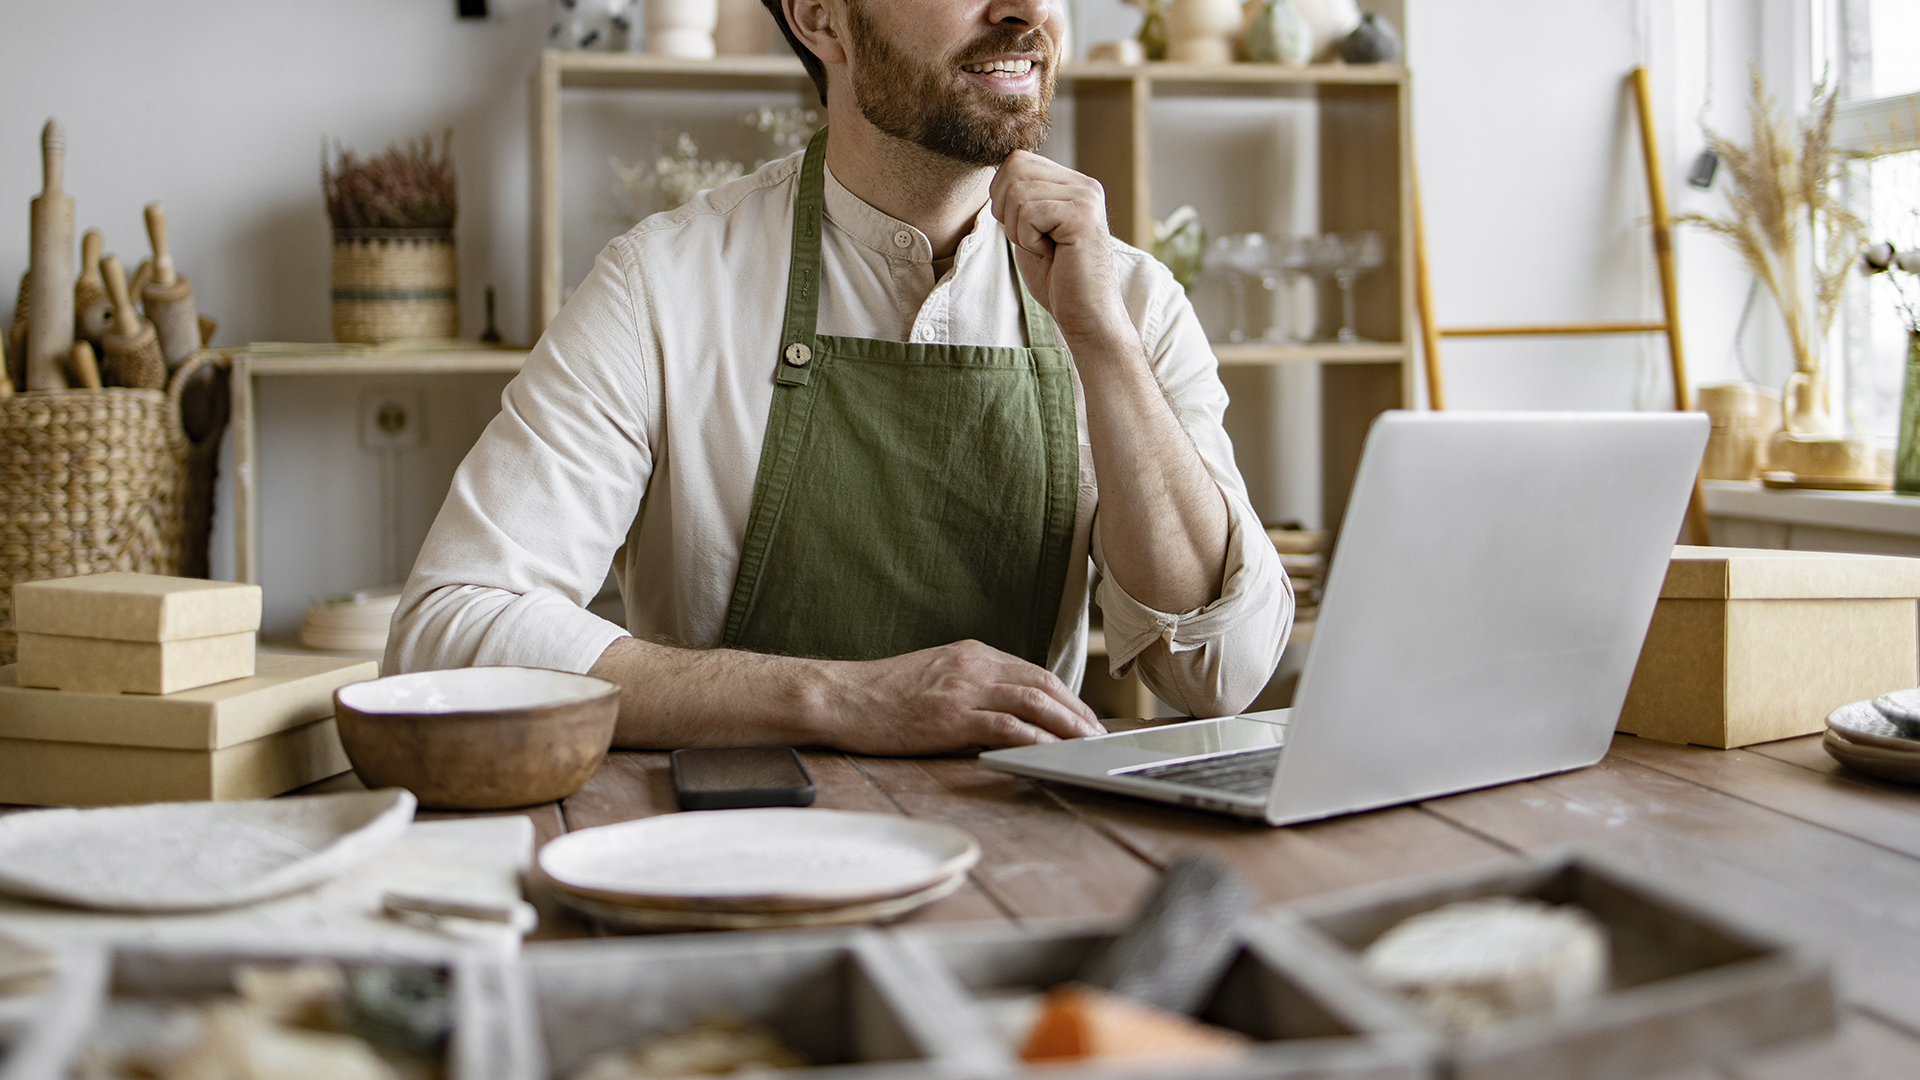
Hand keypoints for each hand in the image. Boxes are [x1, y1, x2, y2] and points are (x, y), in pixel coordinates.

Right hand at [813, 639, 1105, 754]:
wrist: (841, 697)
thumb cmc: (881, 695)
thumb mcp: (935, 676)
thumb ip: (971, 687)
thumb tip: (1007, 712)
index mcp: (972, 654)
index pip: (1034, 672)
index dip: (1067, 696)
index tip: (1085, 717)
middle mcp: (973, 666)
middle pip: (1042, 684)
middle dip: (1077, 711)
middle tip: (1097, 735)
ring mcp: (962, 689)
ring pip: (1033, 701)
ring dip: (1067, 725)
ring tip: (1085, 745)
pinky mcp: (950, 717)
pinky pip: (1005, 725)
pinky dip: (1035, 738)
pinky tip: (1052, 752)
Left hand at [989, 151, 1132, 346]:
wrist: (1087, 316)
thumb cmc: (1058, 280)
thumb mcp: (1033, 230)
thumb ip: (1022, 199)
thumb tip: (997, 176)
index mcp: (1073, 183)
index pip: (1017, 159)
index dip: (1003, 195)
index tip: (1025, 229)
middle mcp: (1084, 184)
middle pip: (1014, 167)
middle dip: (1007, 211)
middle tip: (1033, 240)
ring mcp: (1086, 197)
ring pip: (1017, 192)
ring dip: (1019, 230)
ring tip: (1045, 249)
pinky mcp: (1082, 215)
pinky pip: (1029, 212)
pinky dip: (1029, 240)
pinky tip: (1051, 254)